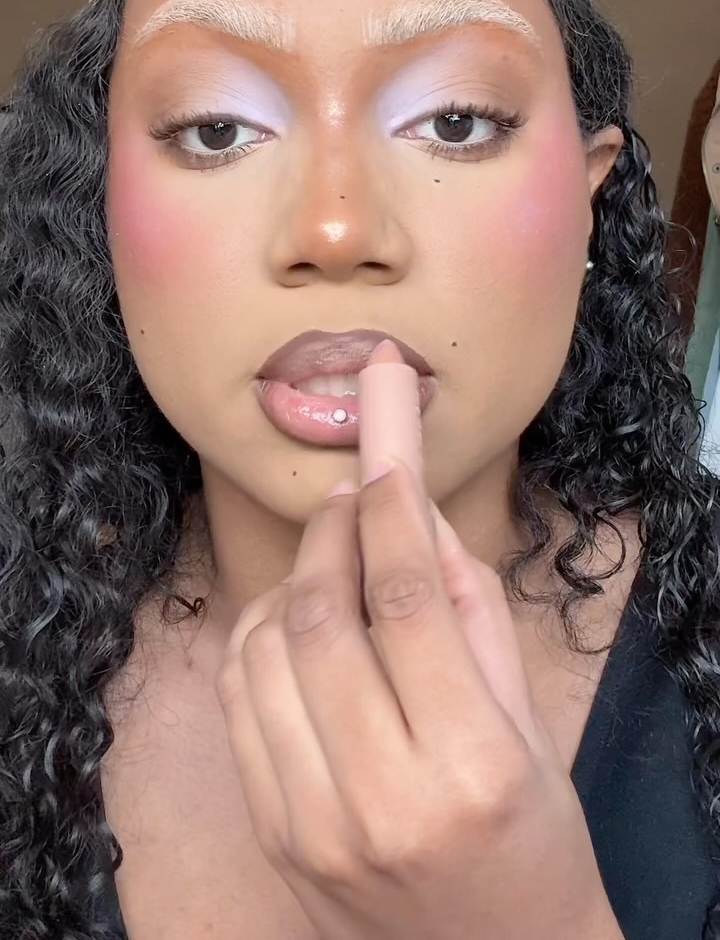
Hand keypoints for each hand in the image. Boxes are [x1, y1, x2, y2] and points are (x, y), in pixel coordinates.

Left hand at [216, 458, 622, 939]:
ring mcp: (313, 825)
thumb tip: (417, 516)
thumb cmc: (533, 842)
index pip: (406, 604)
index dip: (390, 517)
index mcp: (471, 767)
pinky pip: (238, 704)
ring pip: (263, 653)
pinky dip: (257, 640)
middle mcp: (382, 799)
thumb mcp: (531, 724)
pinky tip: (292, 620)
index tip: (386, 471)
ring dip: (290, 583)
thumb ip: (474, 613)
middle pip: (321, 620)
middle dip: (330, 535)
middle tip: (349, 499)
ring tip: (326, 561)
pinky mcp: (272, 836)